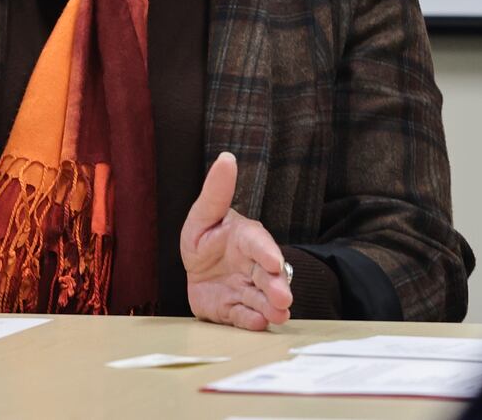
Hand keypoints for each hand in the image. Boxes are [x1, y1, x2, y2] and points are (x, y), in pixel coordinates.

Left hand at [181, 151, 293, 330]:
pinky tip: (258, 323)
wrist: (197, 271)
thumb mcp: (204, 214)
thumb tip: (226, 158)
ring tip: (278, 315)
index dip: (266, 253)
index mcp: (246, 238)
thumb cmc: (205, 237)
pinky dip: (251, 320)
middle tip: (284, 297)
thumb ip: (216, 191)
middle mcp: (251, 265)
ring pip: (261, 298)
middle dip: (277, 286)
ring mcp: (245, 288)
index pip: (258, 243)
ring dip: (270, 307)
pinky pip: (243, 316)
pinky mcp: (235, 309)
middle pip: (267, 276)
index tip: (274, 261)